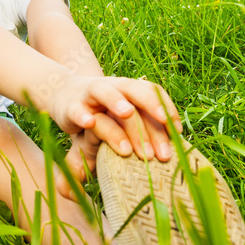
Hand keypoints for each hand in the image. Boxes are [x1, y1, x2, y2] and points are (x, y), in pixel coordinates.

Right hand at [50, 75, 182, 195]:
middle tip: (158, 150)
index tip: (178, 133)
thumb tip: (170, 156)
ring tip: (127, 113)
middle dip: (149, 113)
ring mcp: (90, 95)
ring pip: (104, 91)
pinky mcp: (70, 107)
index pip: (152, 93)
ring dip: (116, 100)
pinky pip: (76, 109)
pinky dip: (82, 114)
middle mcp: (113, 88)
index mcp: (130, 90)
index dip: (166, 108)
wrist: (66, 98)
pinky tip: (89, 122)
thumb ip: (144, 131)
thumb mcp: (124, 122)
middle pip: (134, 92)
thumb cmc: (103, 115)